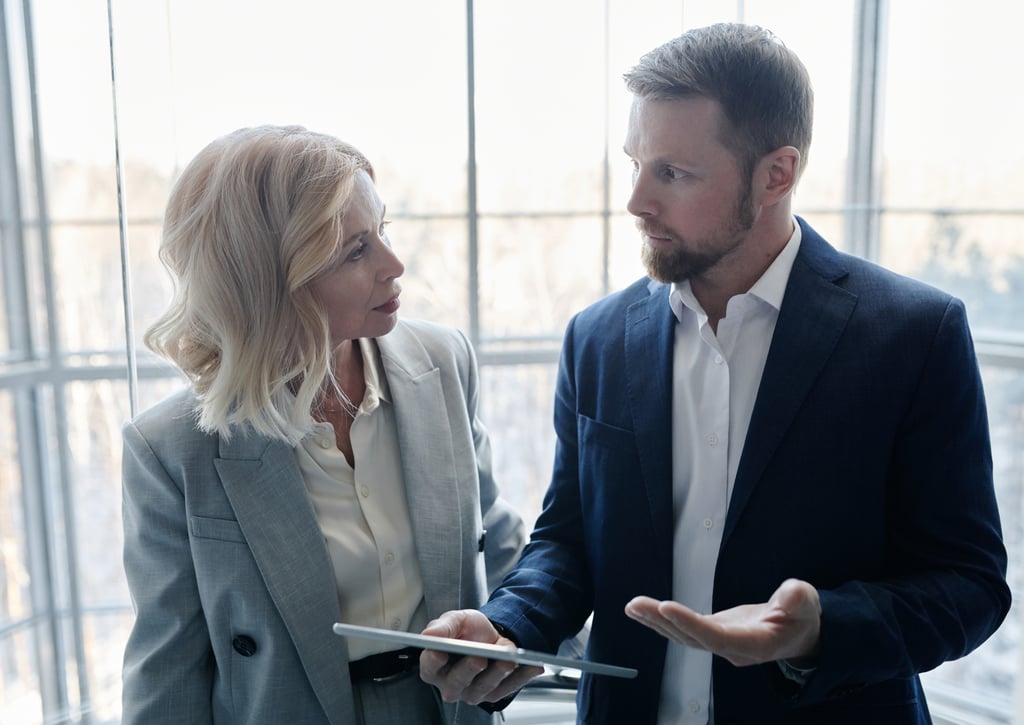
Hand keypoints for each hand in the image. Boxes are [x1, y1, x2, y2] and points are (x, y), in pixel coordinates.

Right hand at [418, 609, 543, 705]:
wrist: (490, 635)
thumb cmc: (467, 631)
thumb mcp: (455, 620)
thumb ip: (442, 627)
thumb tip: (428, 636)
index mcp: (434, 666)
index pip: (429, 667)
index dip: (433, 662)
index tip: (440, 653)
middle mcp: (451, 684)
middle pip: (457, 682)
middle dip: (469, 669)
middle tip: (479, 658)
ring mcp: (472, 692)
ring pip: (483, 687)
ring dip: (497, 673)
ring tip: (508, 659)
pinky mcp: (494, 694)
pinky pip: (508, 687)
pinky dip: (522, 676)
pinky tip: (532, 666)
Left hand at [624, 578, 820, 666]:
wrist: (801, 633)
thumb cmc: (803, 617)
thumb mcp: (807, 603)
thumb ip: (798, 599)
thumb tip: (790, 594)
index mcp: (755, 643)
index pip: (717, 637)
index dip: (691, 624)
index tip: (667, 607)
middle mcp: (733, 648)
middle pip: (692, 638)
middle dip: (663, 621)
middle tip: (637, 604)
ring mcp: (721, 642)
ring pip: (683, 636)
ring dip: (656, 621)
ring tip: (633, 606)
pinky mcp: (714, 633)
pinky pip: (684, 630)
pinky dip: (663, 620)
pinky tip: (643, 610)